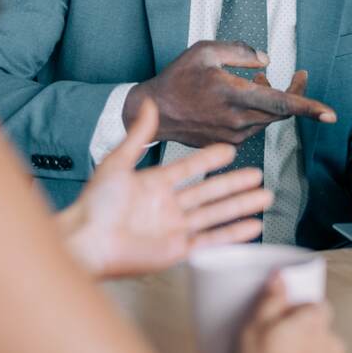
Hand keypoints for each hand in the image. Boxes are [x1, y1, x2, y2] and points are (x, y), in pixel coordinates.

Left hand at [63, 98, 274, 278]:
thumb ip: (137, 136)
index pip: (189, 168)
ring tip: (265, 197)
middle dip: (235, 184)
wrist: (86, 239)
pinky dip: (232, 234)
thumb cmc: (95, 203)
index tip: (231, 150)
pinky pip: (210, 240)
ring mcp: (174, 228)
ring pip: (215, 214)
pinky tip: (253, 226)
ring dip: (240, 206)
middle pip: (209, 192)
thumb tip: (148, 103)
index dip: (210, 159)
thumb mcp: (117, 163)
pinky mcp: (176, 249)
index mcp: (154, 184)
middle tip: (258, 175)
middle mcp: (167, 206)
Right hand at [122, 41, 335, 148]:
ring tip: (259, 81)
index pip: (281, 103)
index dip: (309, 107)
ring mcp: (234, 134)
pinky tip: (245, 96)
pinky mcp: (229, 141)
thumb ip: (241, 52)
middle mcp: (238, 119)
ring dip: (272, 100)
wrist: (154, 112)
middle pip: (281, 111)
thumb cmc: (177, 79)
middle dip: (296, 94)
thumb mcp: (205, 51)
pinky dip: (258, 111)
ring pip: (268, 118)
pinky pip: (255, 125)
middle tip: (302, 76)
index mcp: (234, 95)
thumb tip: (268, 61)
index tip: (331, 114)